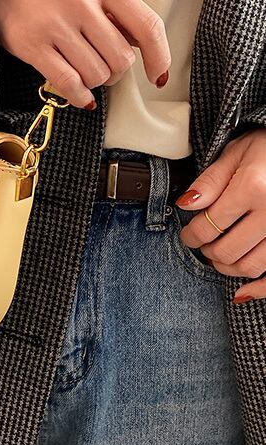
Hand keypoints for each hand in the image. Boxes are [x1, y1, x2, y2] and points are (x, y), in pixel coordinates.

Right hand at [0, 0, 170, 108]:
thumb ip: (113, 4)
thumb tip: (140, 44)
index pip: (145, 25)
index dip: (158, 56)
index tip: (157, 74)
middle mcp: (79, 2)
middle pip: (121, 58)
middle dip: (117, 72)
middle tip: (105, 68)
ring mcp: (55, 25)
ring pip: (97, 74)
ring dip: (95, 81)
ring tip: (84, 72)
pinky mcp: (32, 46)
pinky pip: (69, 83)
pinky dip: (80, 96)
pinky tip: (80, 95)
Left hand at [176, 127, 265, 301]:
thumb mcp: (236, 153)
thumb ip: (210, 181)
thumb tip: (186, 205)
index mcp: (253, 187)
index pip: (210, 223)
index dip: (192, 234)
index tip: (187, 235)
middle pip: (229, 250)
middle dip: (208, 251)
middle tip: (201, 245)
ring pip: (252, 266)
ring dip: (228, 268)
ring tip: (218, 258)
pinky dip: (258, 289)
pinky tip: (241, 291)